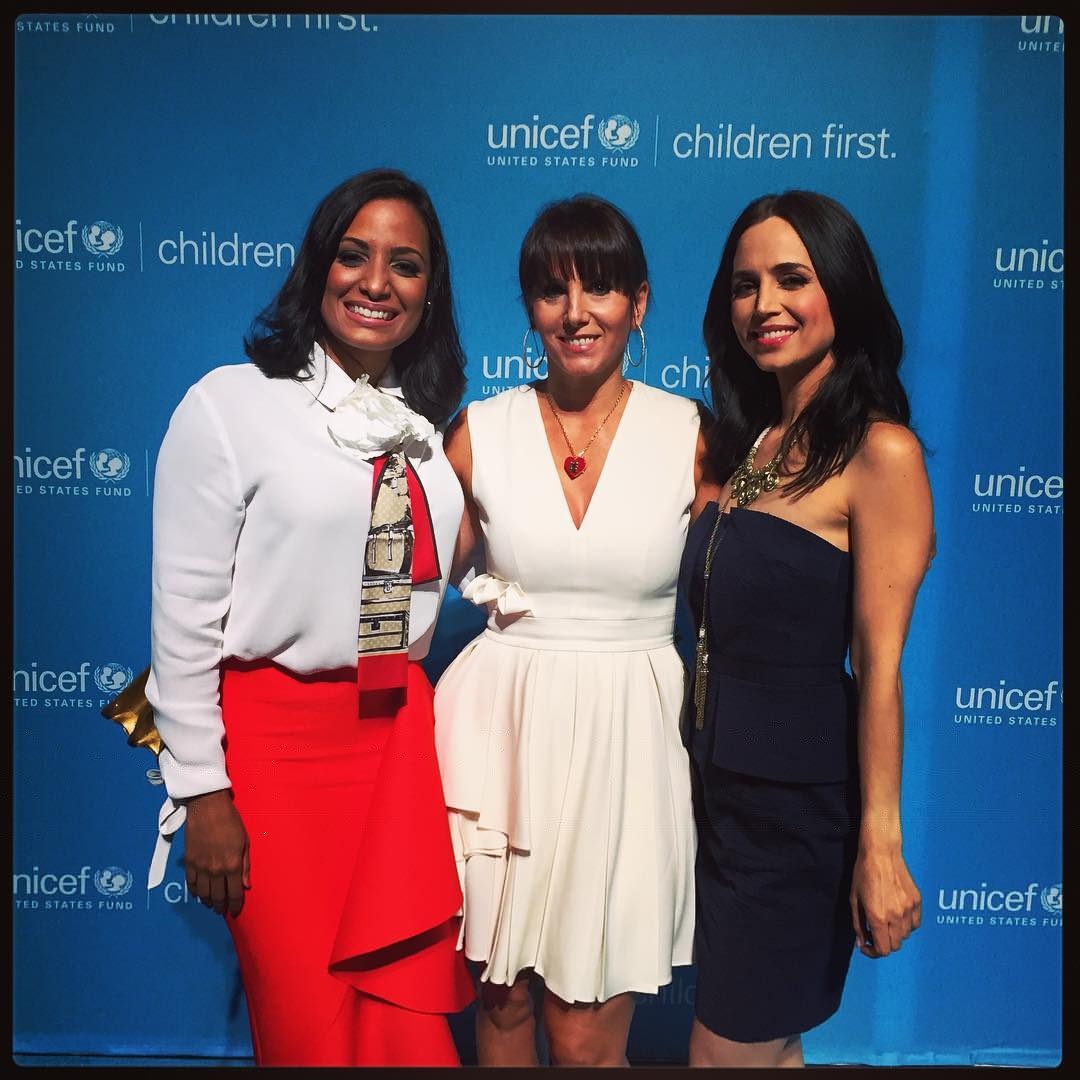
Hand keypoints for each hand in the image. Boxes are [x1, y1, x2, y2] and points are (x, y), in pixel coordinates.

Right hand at [183, 789, 249, 916]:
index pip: (234, 893)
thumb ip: (245, 865)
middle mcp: (215, 870)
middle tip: (223, 910)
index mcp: (232, 865)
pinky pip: (190, 884)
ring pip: (203, 894)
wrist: (207, 806)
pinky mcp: (189, 862)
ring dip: (208, 901)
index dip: (235, 905)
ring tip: (212, 904)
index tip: (235, 911)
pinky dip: (195, 892)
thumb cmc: (230, 820)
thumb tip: (246, 885)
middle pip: (218, 896)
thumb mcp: (244, 841)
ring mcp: (200, 867)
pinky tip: (199, 894)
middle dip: (221, 906)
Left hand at [850, 844, 920, 957]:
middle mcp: (896, 916)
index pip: (882, 950)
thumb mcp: (854, 900)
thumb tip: (861, 943)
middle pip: (895, 946)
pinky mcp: (917, 901)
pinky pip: (915, 924)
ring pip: (905, 936)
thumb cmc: (863, 873)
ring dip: (895, 934)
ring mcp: (908, 909)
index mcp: (878, 917)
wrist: (881, 853)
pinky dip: (907, 925)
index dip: (873, 952)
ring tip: (885, 920)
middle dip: (883, 943)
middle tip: (874, 932)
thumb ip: (858, 924)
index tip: (867, 945)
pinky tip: (897, 914)